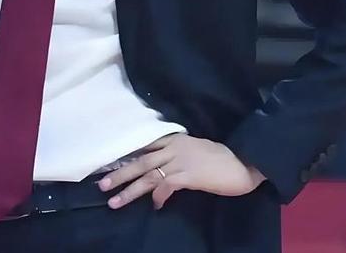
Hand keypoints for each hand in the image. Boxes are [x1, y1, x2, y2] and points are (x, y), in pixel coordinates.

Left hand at [97, 133, 265, 209]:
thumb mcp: (195, 151)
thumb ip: (177, 156)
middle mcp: (174, 148)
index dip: (126, 158)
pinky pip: (166, 186)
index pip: (144, 148)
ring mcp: (180, 161)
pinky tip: (154, 206)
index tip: (109, 166)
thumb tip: (163, 171)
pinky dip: (158, 196)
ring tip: (114, 201)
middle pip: (140, 161)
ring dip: (129, 190)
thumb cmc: (221, 158)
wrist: (244, 162)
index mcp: (175, 139)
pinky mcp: (189, 176)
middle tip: (102, 185)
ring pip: (148, 175)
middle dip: (120, 174)